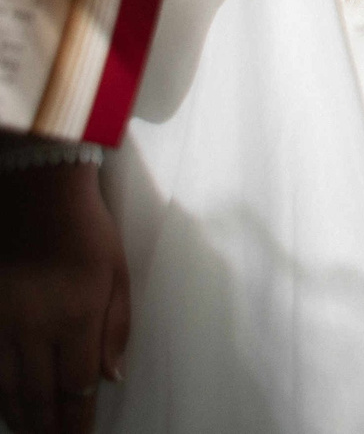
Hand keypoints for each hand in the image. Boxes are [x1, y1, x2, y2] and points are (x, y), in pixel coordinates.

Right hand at [0, 161, 128, 433]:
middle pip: (37, 395)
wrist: (35, 190)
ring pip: (5, 387)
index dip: (77, 418)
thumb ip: (115, 328)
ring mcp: (0, 321)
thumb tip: (110, 378)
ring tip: (29, 431)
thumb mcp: (117, 272)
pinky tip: (2, 405)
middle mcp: (34, 327)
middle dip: (47, 427)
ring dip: (18, 416)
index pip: (76, 385)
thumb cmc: (86, 228)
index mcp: (76, 317)